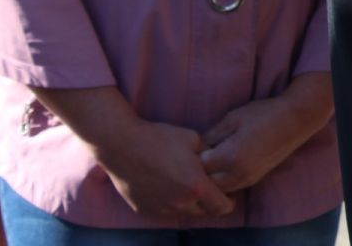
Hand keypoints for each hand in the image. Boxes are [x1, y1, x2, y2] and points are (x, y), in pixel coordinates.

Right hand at [94, 119, 233, 218]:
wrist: (122, 145)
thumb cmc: (160, 138)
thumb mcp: (194, 139)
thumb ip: (211, 155)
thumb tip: (220, 161)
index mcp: (195, 186)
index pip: (222, 207)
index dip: (230, 201)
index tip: (229, 192)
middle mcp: (179, 203)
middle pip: (205, 212)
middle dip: (211, 202)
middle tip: (209, 186)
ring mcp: (161, 209)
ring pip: (184, 212)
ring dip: (190, 203)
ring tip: (186, 183)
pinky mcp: (145, 210)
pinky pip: (165, 211)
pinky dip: (171, 202)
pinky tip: (167, 185)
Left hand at [201, 74, 334, 192]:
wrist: (294, 121)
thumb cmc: (263, 114)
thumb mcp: (233, 118)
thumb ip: (211, 135)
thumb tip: (196, 147)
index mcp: (229, 156)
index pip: (198, 167)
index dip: (190, 158)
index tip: (188, 148)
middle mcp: (237, 174)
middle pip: (205, 183)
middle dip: (198, 172)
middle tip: (194, 158)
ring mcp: (247, 179)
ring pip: (218, 189)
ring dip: (209, 180)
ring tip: (207, 163)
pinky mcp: (254, 179)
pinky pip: (230, 187)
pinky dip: (221, 181)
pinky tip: (220, 167)